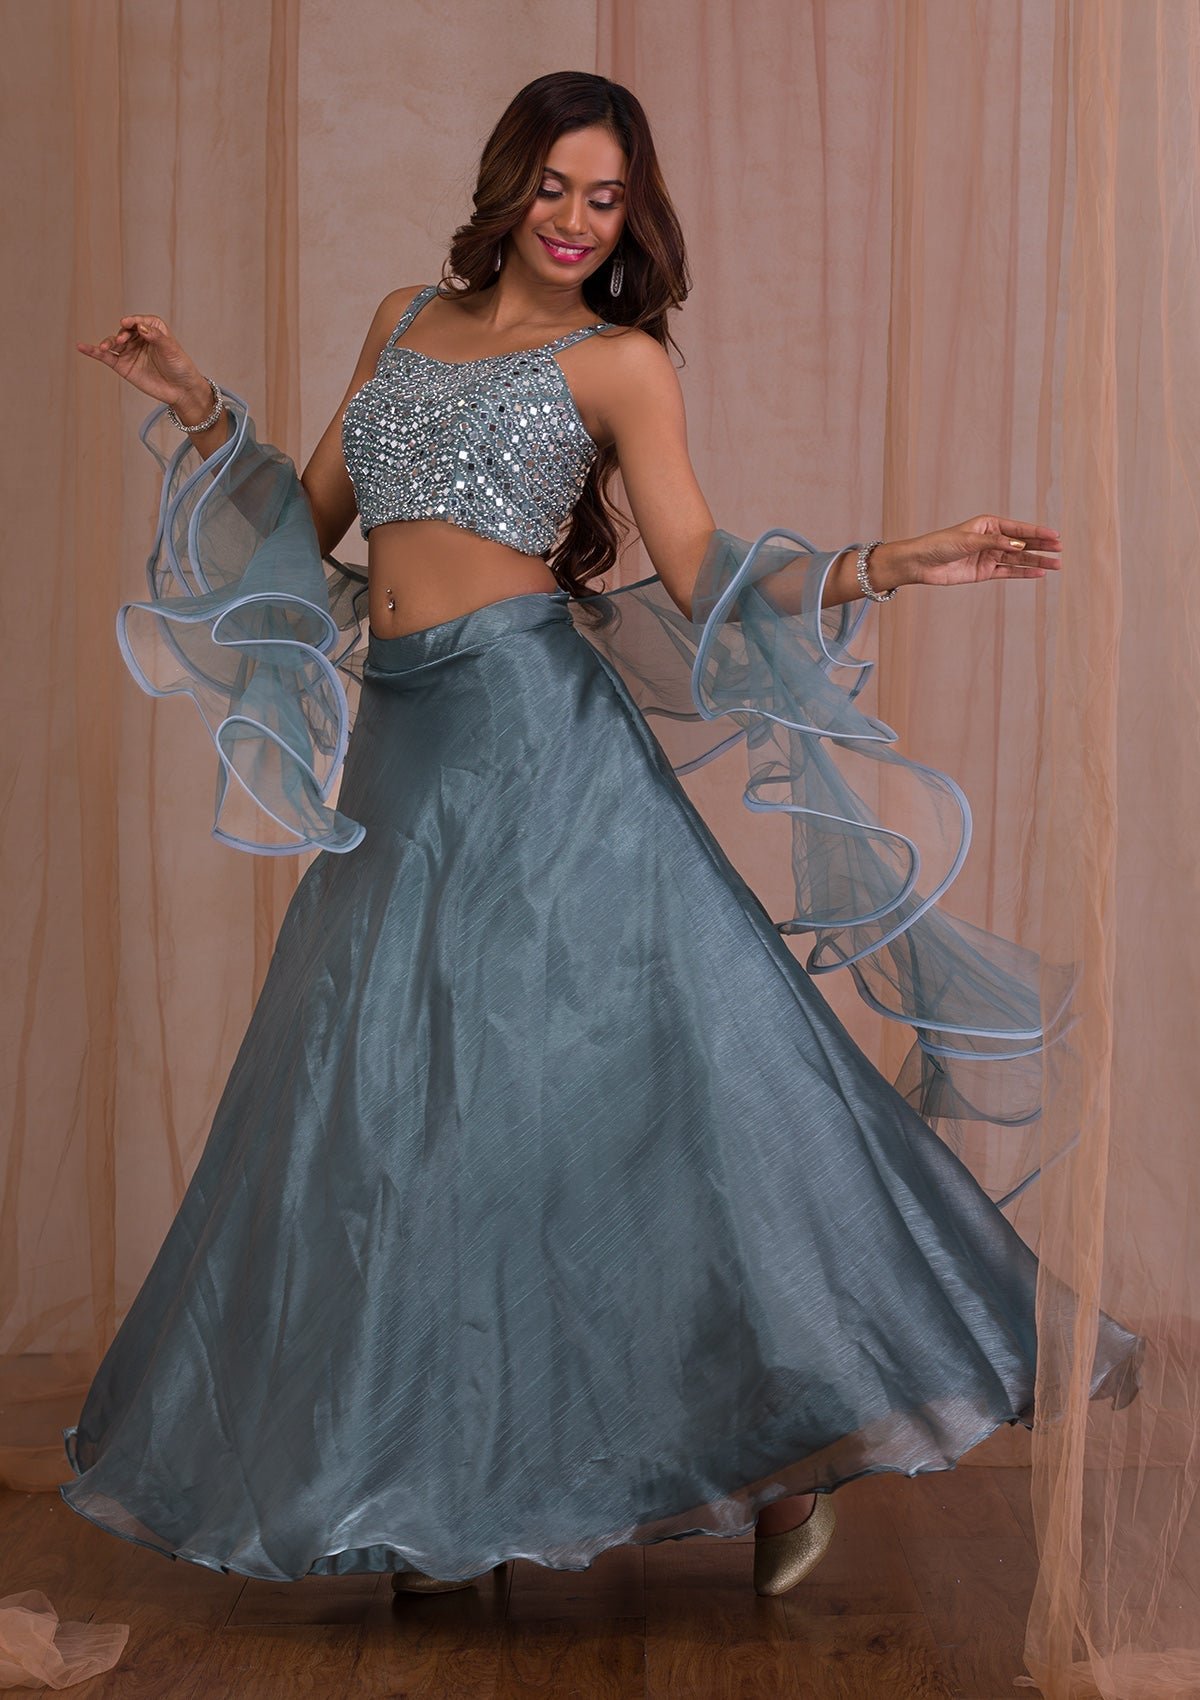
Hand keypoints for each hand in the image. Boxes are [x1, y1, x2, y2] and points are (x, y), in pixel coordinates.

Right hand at [76, 314, 205, 411]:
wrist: (181, 390)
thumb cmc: (180, 367)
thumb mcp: (171, 349)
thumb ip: (156, 337)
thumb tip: (140, 327)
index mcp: (153, 329)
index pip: (139, 321)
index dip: (133, 321)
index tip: (127, 323)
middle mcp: (139, 338)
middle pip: (124, 331)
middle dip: (122, 334)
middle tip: (122, 340)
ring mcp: (129, 352)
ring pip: (114, 342)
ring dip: (107, 342)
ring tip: (104, 347)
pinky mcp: (123, 365)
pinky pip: (106, 357)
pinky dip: (93, 352)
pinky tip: (82, 347)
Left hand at [888, 516, 1061, 588]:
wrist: (920, 563)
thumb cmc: (940, 544)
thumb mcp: (968, 540)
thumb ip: (994, 542)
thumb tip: (1018, 544)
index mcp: (989, 524)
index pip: (1019, 528)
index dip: (1038, 532)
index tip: (1056, 535)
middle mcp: (992, 539)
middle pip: (1022, 543)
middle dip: (1042, 546)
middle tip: (1060, 550)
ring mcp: (989, 556)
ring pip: (1018, 559)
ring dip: (1036, 562)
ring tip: (1056, 565)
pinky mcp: (984, 572)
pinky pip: (1008, 572)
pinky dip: (1023, 573)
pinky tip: (1038, 574)